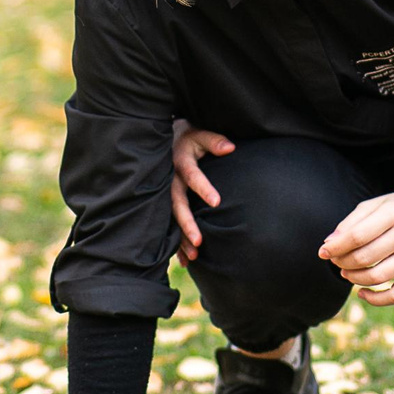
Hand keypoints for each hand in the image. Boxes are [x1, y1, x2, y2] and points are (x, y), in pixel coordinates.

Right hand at [169, 121, 235, 262]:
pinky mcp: (162, 205)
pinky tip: (184, 260)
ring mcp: (164, 194)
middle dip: (187, 223)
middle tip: (199, 241)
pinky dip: (175, 244)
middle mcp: (169, 180)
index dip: (203, 188)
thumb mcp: (199, 134)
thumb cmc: (188, 139)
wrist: (163, 141)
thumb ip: (214, 141)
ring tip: (194, 256)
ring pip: (170, 219)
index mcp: (180, 162)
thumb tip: (230, 147)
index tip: (216, 202)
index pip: (193, 176)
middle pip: (177, 204)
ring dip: (180, 238)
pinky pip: (167, 225)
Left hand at [320, 188, 393, 305]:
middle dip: (342, 262)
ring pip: (378, 277)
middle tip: (335, 260)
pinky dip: (376, 299)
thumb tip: (329, 244)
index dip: (335, 247)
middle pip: (365, 257)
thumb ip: (352, 222)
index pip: (357, 235)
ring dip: (354, 278)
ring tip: (346, 271)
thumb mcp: (378, 204)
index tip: (323, 251)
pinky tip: (362, 292)